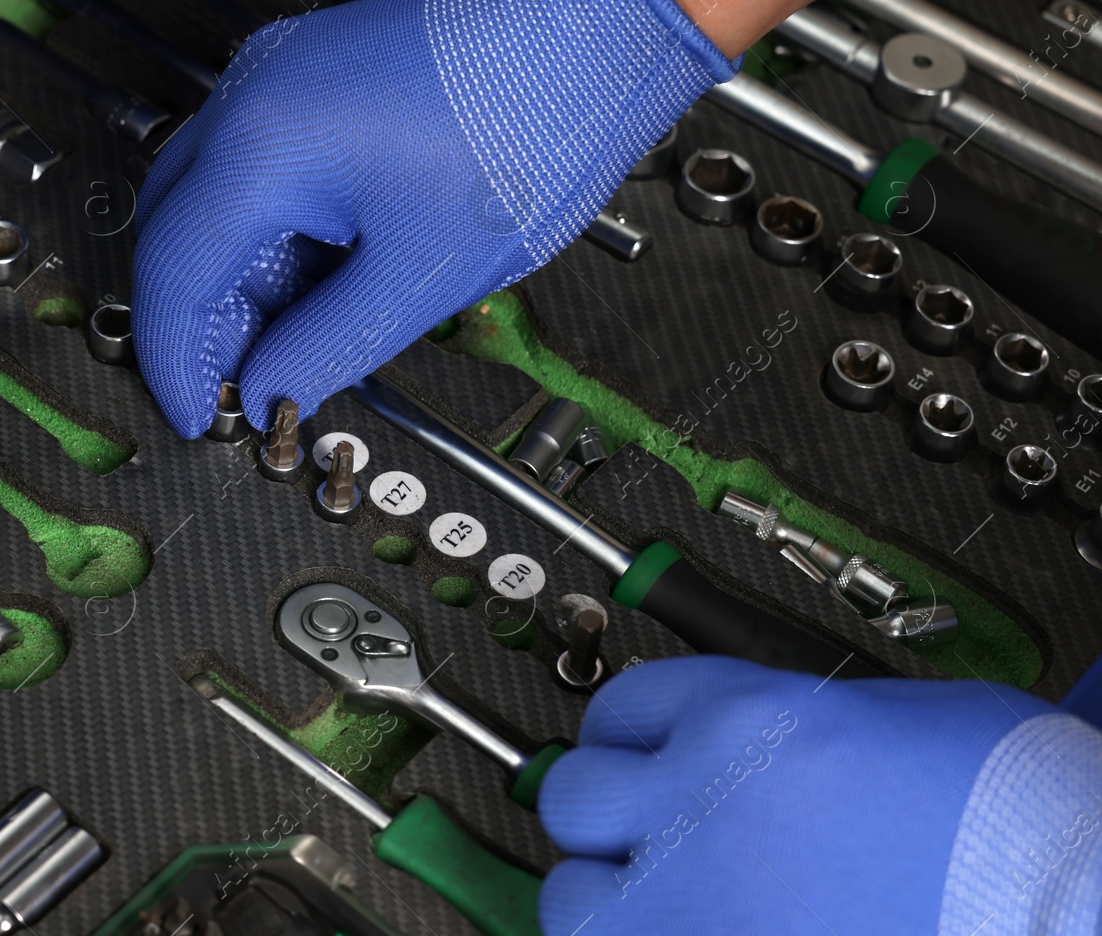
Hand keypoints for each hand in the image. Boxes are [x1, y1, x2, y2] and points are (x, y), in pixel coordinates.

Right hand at [130, 0, 732, 436]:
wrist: (593, 30)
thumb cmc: (529, 123)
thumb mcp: (424, 272)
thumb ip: (329, 346)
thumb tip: (272, 391)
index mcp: (262, 146)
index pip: (174, 272)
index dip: (177, 360)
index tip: (195, 413)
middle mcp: (252, 96)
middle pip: (177, 232)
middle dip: (204, 319)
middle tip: (246, 384)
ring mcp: (279, 76)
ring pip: (214, 200)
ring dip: (245, 278)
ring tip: (305, 334)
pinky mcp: (312, 75)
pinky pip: (257, 166)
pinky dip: (275, 233)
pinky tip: (326, 274)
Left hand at [536, 655, 1101, 934]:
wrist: (1081, 916)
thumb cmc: (1024, 831)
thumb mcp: (905, 724)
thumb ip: (801, 727)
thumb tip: (765, 745)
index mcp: (750, 723)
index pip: (626, 706)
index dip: (634, 734)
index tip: (637, 757)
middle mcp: (701, 806)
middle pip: (574, 794)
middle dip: (608, 814)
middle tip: (646, 835)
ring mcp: (691, 907)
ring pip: (572, 896)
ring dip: (611, 902)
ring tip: (671, 911)